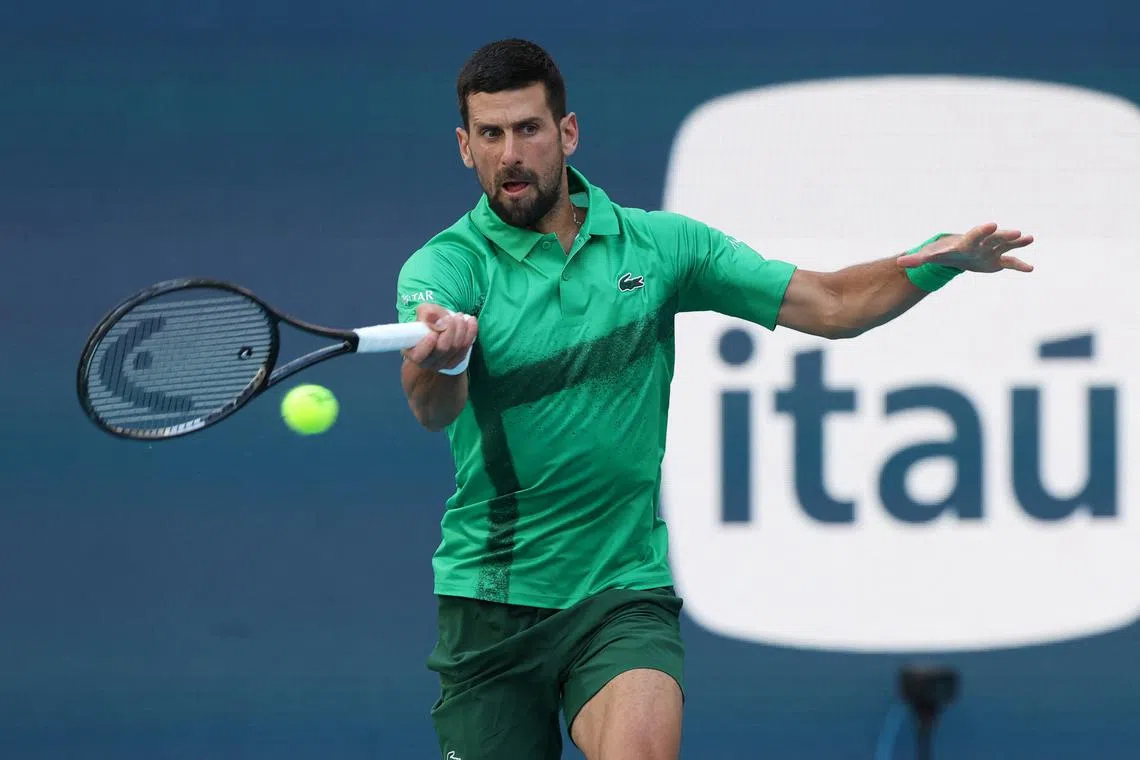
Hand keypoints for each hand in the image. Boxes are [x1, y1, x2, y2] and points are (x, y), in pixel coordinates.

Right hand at [402, 303, 477, 371]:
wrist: (440, 326)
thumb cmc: (428, 321)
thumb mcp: (424, 312)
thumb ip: (426, 313)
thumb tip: (434, 317)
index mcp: (413, 352)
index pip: (418, 355)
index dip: (426, 345)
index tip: (433, 333)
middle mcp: (427, 362)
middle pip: (442, 349)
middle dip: (449, 330)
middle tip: (450, 317)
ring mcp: (443, 364)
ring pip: (456, 348)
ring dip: (461, 330)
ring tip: (459, 316)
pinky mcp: (456, 361)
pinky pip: (466, 349)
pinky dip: (470, 333)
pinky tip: (471, 321)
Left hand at [896, 223, 1034, 272]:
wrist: (956, 254)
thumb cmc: (943, 252)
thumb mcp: (931, 256)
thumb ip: (917, 259)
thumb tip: (898, 262)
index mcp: (967, 242)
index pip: (974, 236)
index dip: (982, 231)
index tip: (992, 224)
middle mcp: (982, 243)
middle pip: (994, 238)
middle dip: (1004, 236)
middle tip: (1017, 232)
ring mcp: (991, 251)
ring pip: (1006, 246)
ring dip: (1017, 243)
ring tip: (1029, 238)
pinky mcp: (997, 261)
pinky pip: (1011, 263)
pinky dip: (1019, 265)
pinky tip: (1030, 268)